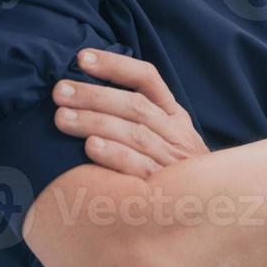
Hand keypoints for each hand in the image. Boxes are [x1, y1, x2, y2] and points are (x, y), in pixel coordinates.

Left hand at [52, 48, 208, 177]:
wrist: (206, 209)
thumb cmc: (170, 171)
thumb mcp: (164, 137)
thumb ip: (137, 116)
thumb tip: (87, 92)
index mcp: (173, 114)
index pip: (146, 78)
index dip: (115, 65)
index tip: (82, 58)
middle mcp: (175, 132)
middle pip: (134, 105)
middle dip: (94, 95)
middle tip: (60, 91)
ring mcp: (172, 160)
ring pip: (134, 133)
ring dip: (95, 122)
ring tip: (62, 117)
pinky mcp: (165, 189)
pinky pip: (139, 167)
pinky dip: (115, 155)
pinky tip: (90, 147)